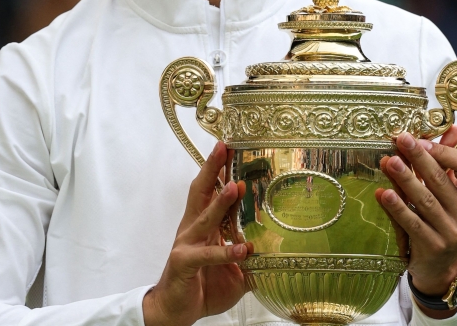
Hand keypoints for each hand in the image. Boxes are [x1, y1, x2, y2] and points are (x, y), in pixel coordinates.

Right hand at [143, 142, 252, 325]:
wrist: (175, 312)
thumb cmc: (202, 287)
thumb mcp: (235, 272)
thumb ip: (253, 259)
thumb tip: (281, 253)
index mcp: (203, 226)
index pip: (211, 191)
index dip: (219, 170)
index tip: (231, 148)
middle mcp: (193, 229)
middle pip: (201, 192)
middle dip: (212, 169)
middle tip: (224, 148)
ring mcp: (186, 244)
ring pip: (204, 218)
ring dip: (220, 202)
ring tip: (236, 186)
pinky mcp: (183, 262)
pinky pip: (207, 255)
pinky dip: (225, 252)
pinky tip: (242, 250)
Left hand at [374, 128, 456, 316]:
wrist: (441, 267)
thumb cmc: (445, 219)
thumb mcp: (452, 192)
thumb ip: (449, 159)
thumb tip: (454, 127)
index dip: (444, 152)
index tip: (421, 140)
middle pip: (440, 181)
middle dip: (419, 159)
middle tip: (400, 140)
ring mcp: (451, 232)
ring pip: (425, 201)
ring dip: (405, 180)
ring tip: (388, 162)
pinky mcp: (432, 246)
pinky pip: (412, 223)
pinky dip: (396, 208)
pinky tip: (383, 194)